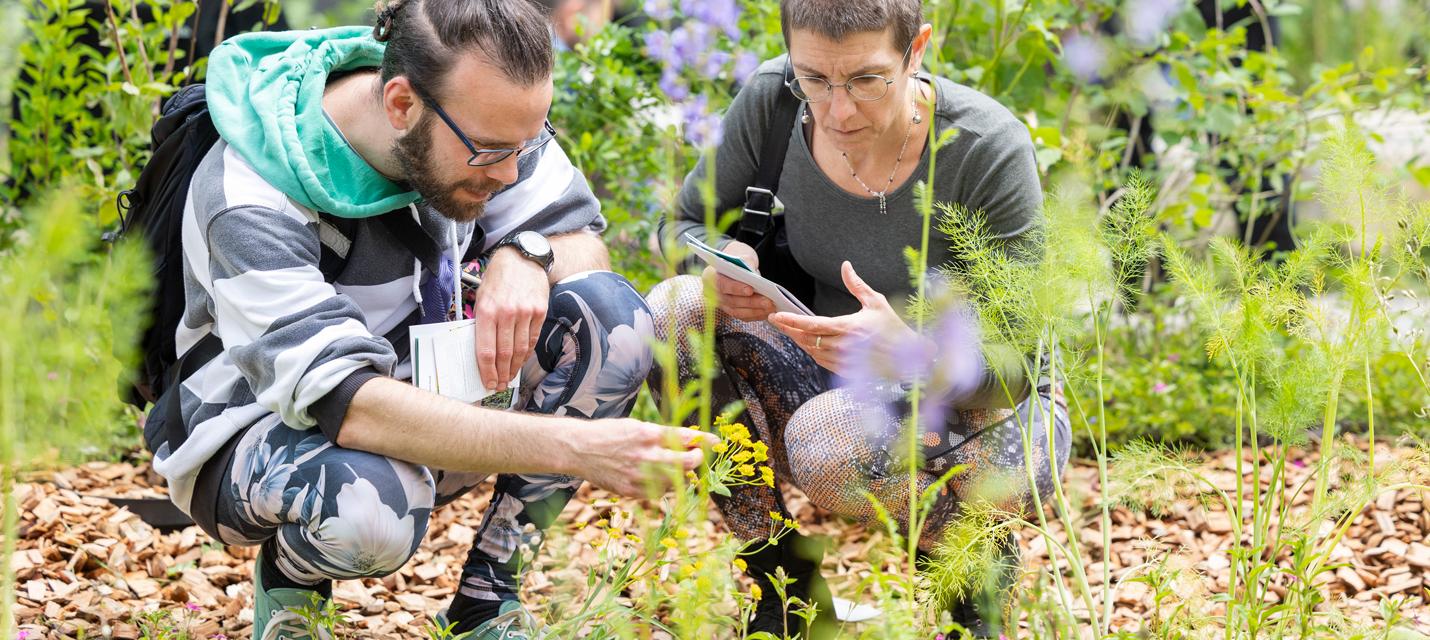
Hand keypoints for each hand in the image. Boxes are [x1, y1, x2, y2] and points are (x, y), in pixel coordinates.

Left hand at [472, 247, 549, 390]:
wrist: (522, 259)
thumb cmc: (498, 279)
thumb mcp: (481, 297)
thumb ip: (481, 322)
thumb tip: (481, 350)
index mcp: (487, 310)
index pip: (486, 350)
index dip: (487, 371)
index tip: (488, 382)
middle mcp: (506, 313)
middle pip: (504, 354)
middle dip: (501, 374)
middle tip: (498, 385)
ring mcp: (525, 313)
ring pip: (520, 349)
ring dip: (514, 368)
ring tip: (509, 377)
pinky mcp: (539, 312)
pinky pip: (532, 339)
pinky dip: (526, 354)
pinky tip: (520, 361)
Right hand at [568, 419, 717, 496]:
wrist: (579, 448)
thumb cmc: (608, 434)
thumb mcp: (635, 426)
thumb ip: (660, 435)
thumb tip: (688, 440)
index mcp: (647, 434)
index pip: (685, 438)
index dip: (703, 441)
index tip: (715, 443)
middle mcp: (645, 455)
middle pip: (687, 462)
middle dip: (698, 459)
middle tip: (697, 457)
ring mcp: (638, 475)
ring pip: (675, 481)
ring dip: (681, 475)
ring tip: (677, 468)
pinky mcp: (630, 490)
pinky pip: (658, 493)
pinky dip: (665, 486)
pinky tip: (660, 479)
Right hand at [702, 240, 774, 320]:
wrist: (736, 266)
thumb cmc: (738, 259)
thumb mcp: (742, 255)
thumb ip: (746, 263)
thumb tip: (753, 274)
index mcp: (710, 276)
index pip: (722, 284)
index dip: (736, 288)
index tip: (750, 290)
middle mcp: (712, 292)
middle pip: (731, 301)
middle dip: (751, 302)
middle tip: (768, 301)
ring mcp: (721, 304)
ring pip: (737, 311)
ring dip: (755, 310)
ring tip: (771, 307)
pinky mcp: (730, 311)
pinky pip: (743, 316)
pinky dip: (756, 315)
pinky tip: (768, 312)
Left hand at [766, 261, 917, 373]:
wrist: (908, 358)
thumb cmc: (893, 328)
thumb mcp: (876, 302)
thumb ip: (856, 285)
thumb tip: (846, 266)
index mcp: (848, 327)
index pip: (811, 324)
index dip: (791, 321)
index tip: (776, 316)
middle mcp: (842, 346)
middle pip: (805, 339)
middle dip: (789, 330)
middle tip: (778, 322)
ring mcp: (842, 360)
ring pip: (811, 351)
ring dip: (799, 341)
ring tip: (790, 330)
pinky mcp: (845, 370)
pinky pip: (821, 361)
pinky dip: (811, 351)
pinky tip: (808, 343)